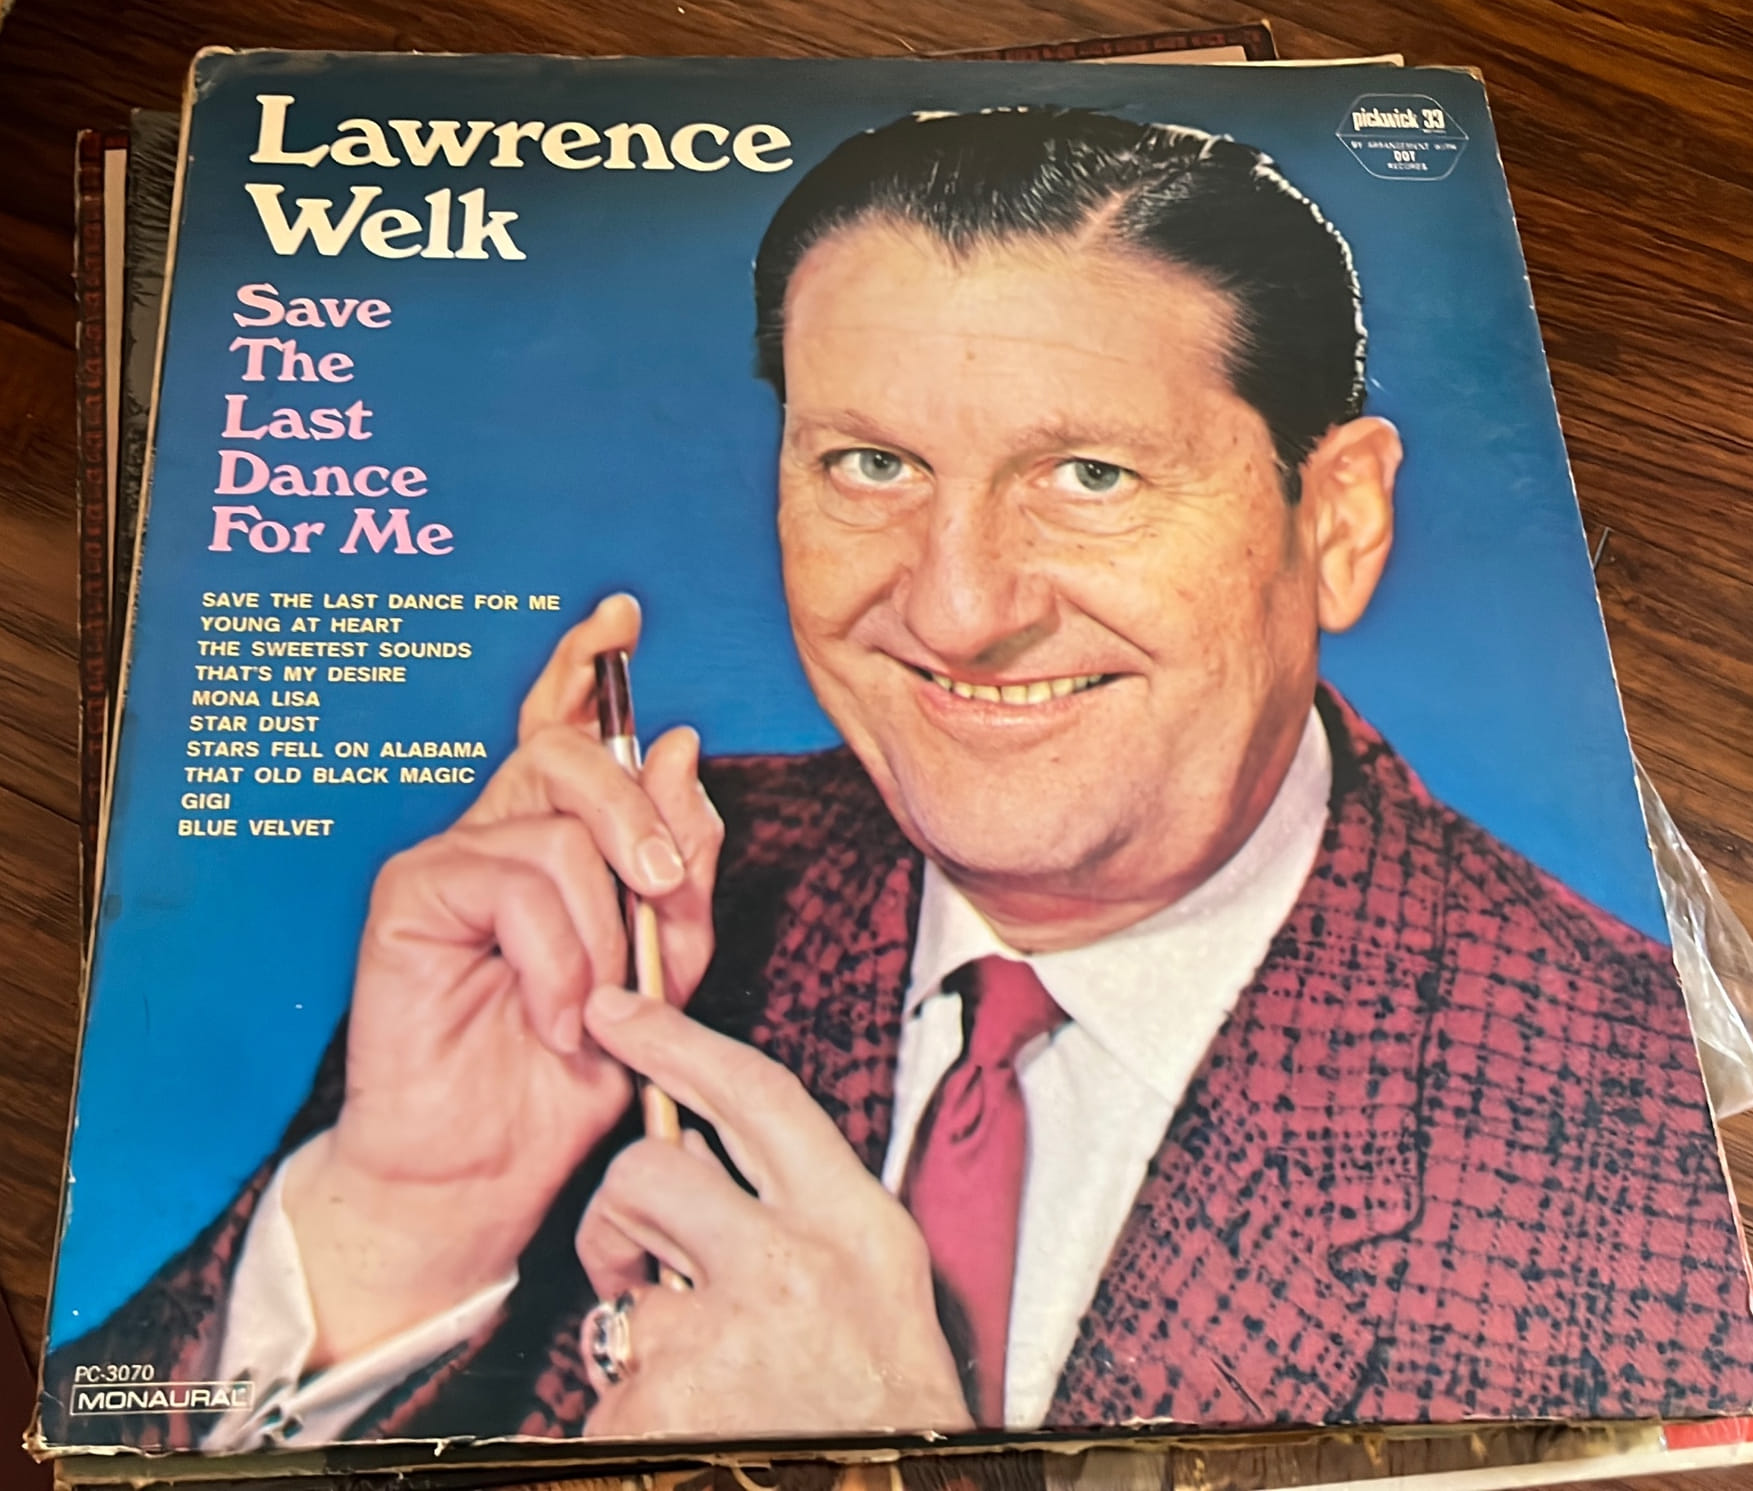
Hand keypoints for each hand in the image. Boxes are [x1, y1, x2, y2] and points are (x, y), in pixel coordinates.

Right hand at [283, 595, 724, 1366]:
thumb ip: (680, 867)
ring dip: (602, 929)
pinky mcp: (411, 894)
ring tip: (591, 1009)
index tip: (619, 616)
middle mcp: (500, 834)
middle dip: (638, 812)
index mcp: (556, 840)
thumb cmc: (572, 1071)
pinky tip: (550, 1017)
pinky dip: (556, 959)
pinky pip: (514, 884)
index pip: (569, 728)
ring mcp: (451, 858)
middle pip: (570, 752)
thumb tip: (680, 745)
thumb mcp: (665, 964)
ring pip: (557, 828)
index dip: (585, 666)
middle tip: (663, 886)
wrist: (488, 1170)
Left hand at [574, 985, 973, 1438]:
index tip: (620, 1008)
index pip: (760, 1096)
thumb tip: (700, 1158)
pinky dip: (631, 1415)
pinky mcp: (660, 1412)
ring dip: (627, 1324)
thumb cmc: (883, 1410)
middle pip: (652, 1171)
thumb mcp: (873, 1288)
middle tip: (632, 1256)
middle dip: (620, 1208)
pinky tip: (692, 1437)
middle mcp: (795, 1270)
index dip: (680, 1042)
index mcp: (858, 1229)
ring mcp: (724, 1342)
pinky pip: (609, 1387)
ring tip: (687, 1377)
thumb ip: (801, 1215)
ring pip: (615, 1286)